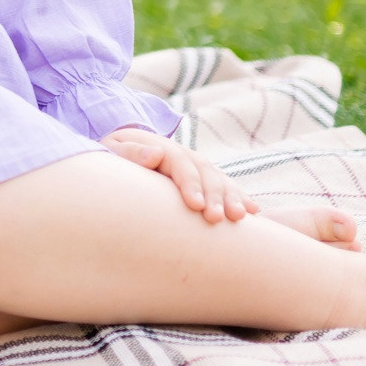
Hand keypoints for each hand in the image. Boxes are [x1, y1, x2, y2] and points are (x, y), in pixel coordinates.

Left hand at [101, 125, 256, 225]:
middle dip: (214, 194)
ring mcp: (194, 167)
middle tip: (216, 218)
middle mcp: (182, 156)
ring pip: (218, 179)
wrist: (117, 154)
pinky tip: (254, 212)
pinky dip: (239, 197)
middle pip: (204, 171)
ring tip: (240, 217)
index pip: (179, 163)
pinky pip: (224, 187)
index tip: (195, 204)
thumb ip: (129, 152)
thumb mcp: (111, 149)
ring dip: (231, 197)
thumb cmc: (111, 157)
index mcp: (160, 147)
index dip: (189, 182)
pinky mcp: (201, 181)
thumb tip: (155, 153)